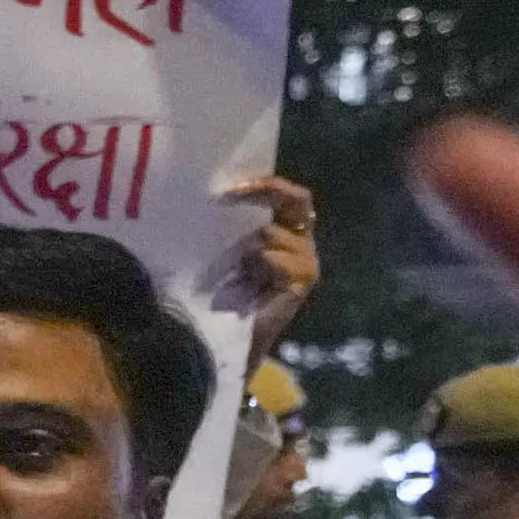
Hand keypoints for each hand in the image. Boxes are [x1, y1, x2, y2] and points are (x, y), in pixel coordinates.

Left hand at [224, 173, 320, 354]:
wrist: (226, 336)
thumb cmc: (217, 292)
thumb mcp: (222, 251)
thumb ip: (229, 225)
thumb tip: (211, 191)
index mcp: (283, 229)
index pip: (284, 193)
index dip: (262, 182)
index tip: (228, 186)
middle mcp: (300, 241)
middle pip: (299, 199)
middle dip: (267, 189)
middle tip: (232, 192)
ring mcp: (307, 260)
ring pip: (274, 232)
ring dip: (248, 245)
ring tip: (235, 266)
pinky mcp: (304, 280)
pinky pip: (277, 257)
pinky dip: (259, 262)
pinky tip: (248, 278)